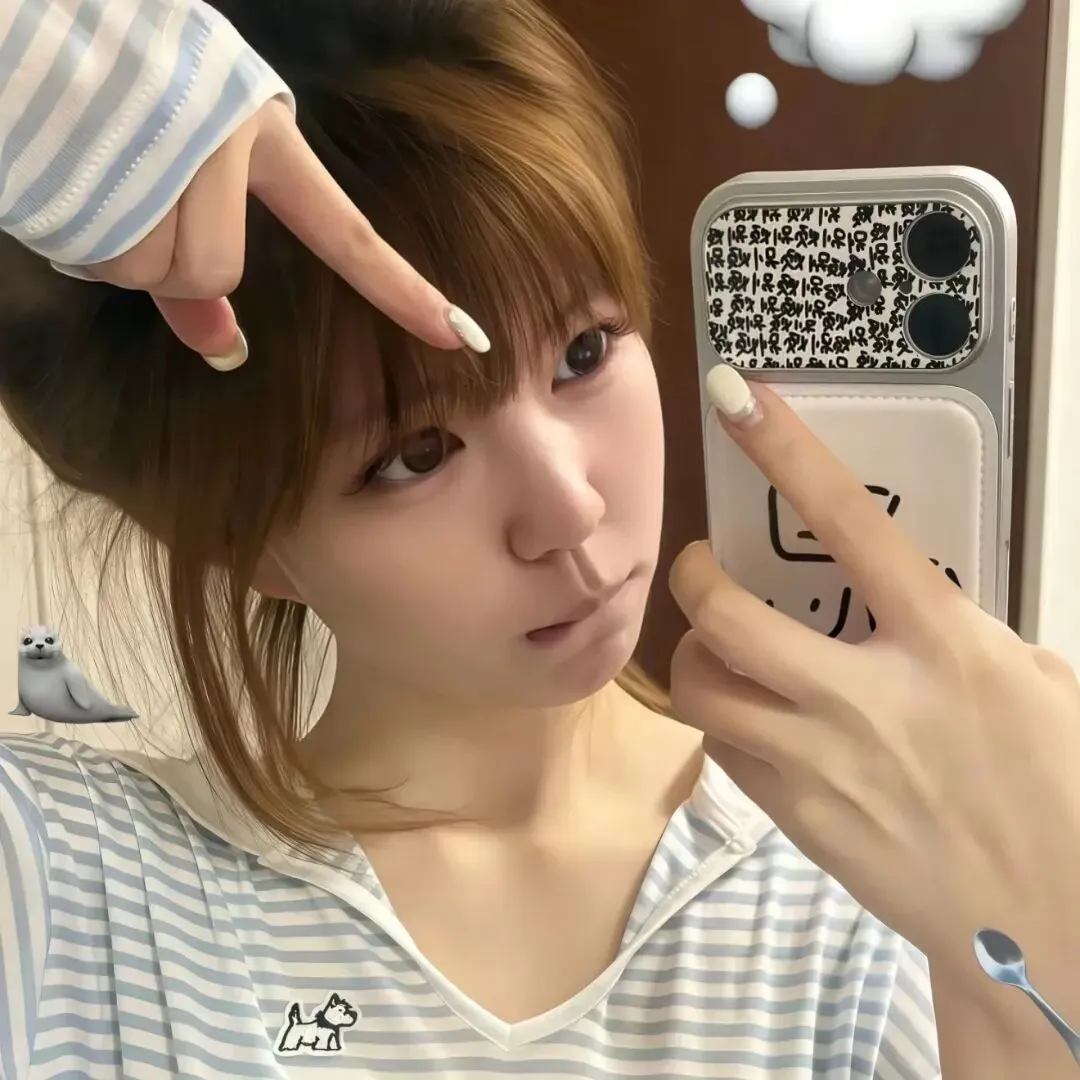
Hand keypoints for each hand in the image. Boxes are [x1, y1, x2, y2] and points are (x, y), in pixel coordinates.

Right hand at [76, 100, 487, 369]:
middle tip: (114, 189)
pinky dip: (72, 235)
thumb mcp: (172, 151)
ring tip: (80, 168)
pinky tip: (56, 174)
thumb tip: (225, 352)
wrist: (14, 6)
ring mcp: (172, 153)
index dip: (402, 289)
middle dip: (158, 256)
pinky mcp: (112, 168)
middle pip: (214, 272)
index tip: (464, 336)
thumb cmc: (96, 72)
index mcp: (258, 126)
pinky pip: (101, 257)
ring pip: (155, 271)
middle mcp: (226, 138)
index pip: (344, 229)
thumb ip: (200, 253)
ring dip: (107, 242)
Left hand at [668, 366, 1079, 981]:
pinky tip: (755, 722)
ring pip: (704, 689)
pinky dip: (726, 723)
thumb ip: (955, 637)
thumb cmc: (1065, 792)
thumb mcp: (1033, 684)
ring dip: (697, 656)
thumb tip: (897, 610)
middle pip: (726, 617)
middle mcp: (866, 696)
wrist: (1057, 928)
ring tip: (721, 650)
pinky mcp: (799, 820)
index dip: (786, 450)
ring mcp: (821, 764)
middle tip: (703, 571)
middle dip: (694, 580)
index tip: (738, 397)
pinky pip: (726, 753)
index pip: (850, 523)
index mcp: (942, 644)